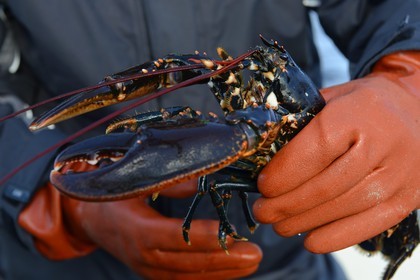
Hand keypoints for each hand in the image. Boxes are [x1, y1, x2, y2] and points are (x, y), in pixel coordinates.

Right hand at [20, 163, 261, 278]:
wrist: (92, 221)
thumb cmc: (115, 198)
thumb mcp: (136, 183)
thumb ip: (171, 183)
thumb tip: (204, 179)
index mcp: (136, 228)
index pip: (172, 236)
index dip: (201, 236)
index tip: (229, 233)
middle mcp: (142, 255)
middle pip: (187, 262)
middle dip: (223, 259)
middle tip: (255, 254)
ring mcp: (148, 269)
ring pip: (189, 277)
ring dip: (222, 272)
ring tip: (251, 263)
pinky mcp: (154, 274)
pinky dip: (209, 278)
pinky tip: (231, 272)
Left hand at [253, 51, 419, 252]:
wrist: (418, 111)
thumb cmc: (364, 106)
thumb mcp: (332, 99)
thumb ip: (301, 123)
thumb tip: (262, 155)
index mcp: (357, 114)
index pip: (315, 150)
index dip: (284, 174)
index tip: (262, 186)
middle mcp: (382, 145)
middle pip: (325, 186)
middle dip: (285, 204)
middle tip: (263, 211)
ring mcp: (399, 175)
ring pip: (343, 208)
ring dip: (304, 222)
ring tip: (279, 225)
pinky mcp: (408, 198)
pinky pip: (368, 225)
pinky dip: (335, 237)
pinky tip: (310, 240)